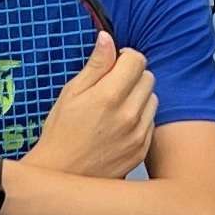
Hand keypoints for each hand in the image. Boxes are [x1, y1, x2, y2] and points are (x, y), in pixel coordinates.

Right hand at [25, 33, 153, 181]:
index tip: (115, 63)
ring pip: (153, 98)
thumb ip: (95, 65)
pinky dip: (140, 117)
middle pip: (148, 77)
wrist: (63, 176)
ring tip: (116, 106)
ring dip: (139, 96)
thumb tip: (107, 38)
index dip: (125, 57)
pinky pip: (151, 122)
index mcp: (109, 96)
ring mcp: (138, 134)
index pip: (136, 60)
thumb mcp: (71, 93)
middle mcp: (128, 114)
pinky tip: (120, 124)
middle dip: (132, 75)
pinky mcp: (142, 149)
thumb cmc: (61, 133)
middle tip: (112, 85)